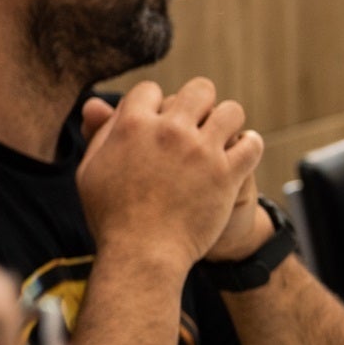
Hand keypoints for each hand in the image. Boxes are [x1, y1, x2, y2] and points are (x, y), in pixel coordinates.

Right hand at [76, 79, 261, 272]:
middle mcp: (169, 131)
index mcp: (132, 125)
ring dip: (229, 120)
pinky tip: (243, 151)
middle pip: (199, 90)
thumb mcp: (91, 170)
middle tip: (200, 120)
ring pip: (231, 111)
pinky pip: (251, 144)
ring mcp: (201, 151)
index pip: (151, 90)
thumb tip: (97, 103)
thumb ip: (99, 133)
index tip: (161, 119)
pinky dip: (250, 145)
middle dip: (200, 101)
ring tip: (224, 134)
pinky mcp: (226, 173)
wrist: (142, 254)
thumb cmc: (112, 216)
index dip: (156, 103)